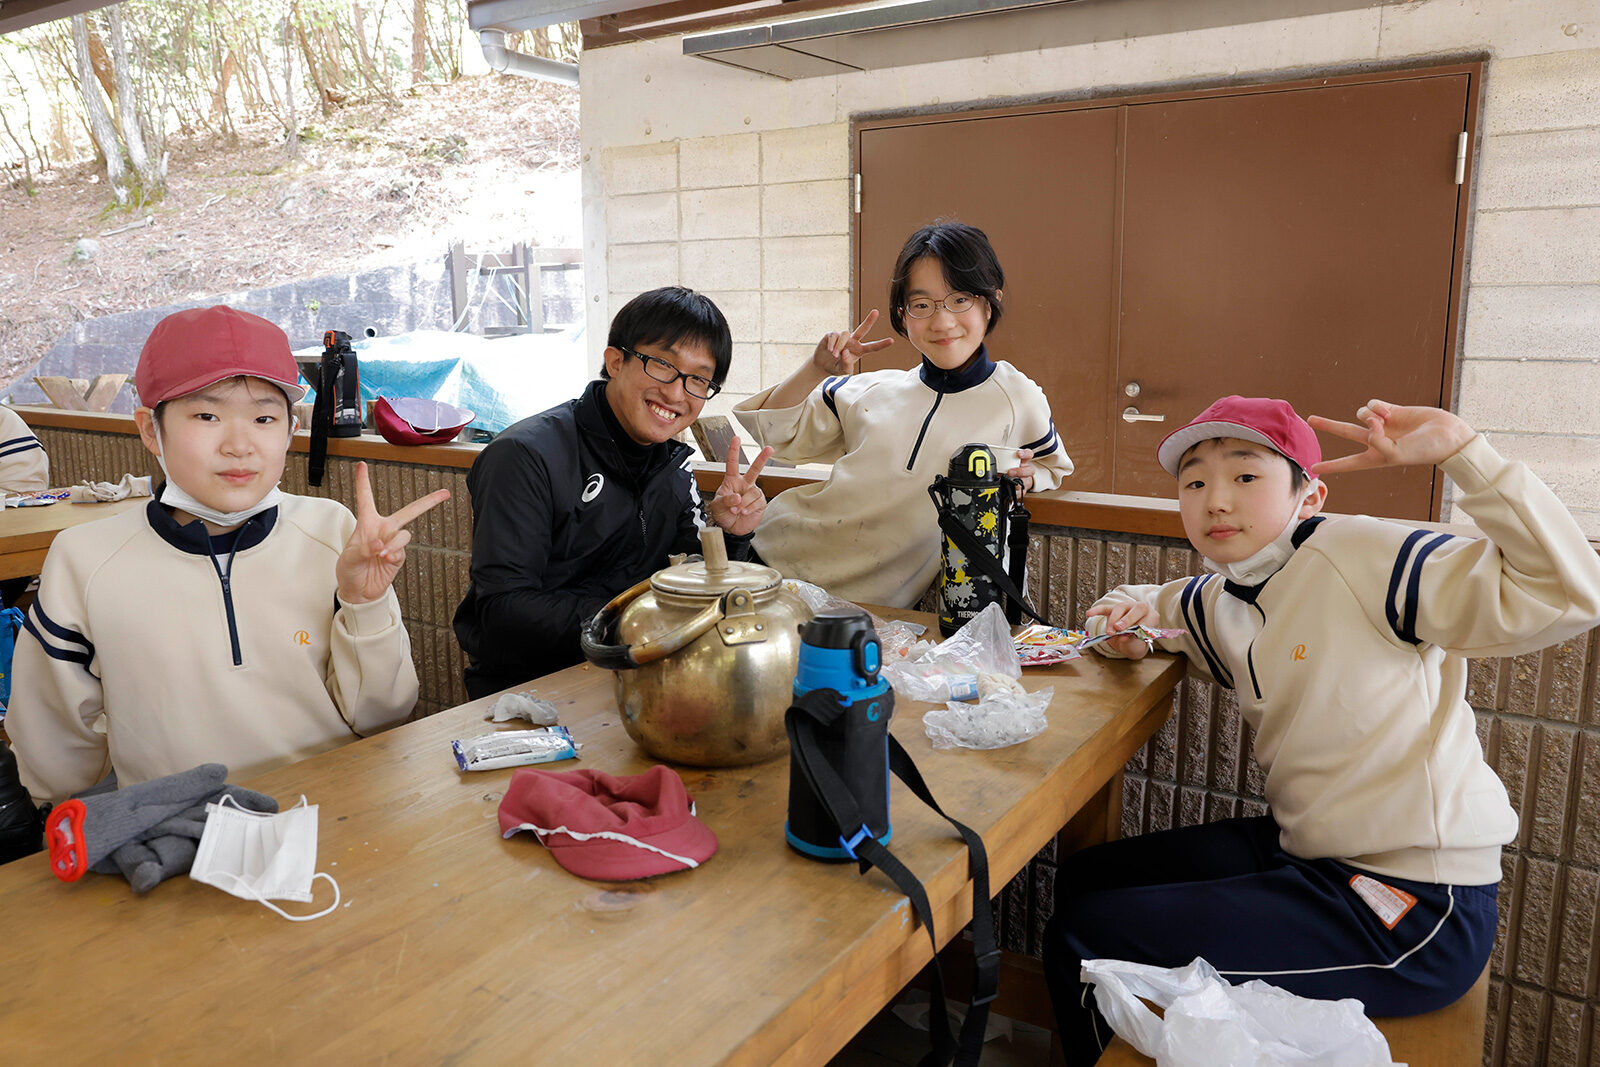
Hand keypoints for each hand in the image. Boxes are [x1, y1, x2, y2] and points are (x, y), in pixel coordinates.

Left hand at [336, 461, 450, 604]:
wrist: (359, 591)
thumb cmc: (349, 570)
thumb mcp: (349, 557)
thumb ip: (364, 548)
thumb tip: (380, 544)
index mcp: (367, 523)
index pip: (366, 499)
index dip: (363, 481)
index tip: (361, 465)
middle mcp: (384, 529)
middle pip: (409, 511)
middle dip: (428, 502)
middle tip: (445, 493)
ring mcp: (394, 543)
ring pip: (404, 534)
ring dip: (394, 544)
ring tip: (382, 554)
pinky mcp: (400, 556)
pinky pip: (402, 551)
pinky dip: (394, 555)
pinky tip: (386, 560)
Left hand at [709, 436, 771, 537]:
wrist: (731, 529)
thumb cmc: (722, 514)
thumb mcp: (718, 506)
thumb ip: (726, 500)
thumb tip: (738, 497)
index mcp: (732, 481)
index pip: (732, 464)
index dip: (734, 451)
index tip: (736, 438)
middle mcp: (744, 484)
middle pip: (755, 469)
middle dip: (762, 458)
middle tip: (770, 448)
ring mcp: (753, 493)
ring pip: (753, 492)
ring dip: (743, 503)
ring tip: (736, 510)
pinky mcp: (760, 503)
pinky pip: (757, 502)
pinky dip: (749, 508)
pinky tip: (745, 512)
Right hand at [812, 309, 894, 375]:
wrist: (822, 365)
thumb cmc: (835, 367)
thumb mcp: (843, 371)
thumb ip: (847, 364)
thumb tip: (846, 352)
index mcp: (859, 351)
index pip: (872, 347)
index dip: (881, 344)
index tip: (892, 340)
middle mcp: (853, 341)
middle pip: (862, 329)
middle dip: (869, 321)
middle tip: (876, 312)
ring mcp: (843, 337)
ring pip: (845, 334)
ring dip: (840, 345)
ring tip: (834, 355)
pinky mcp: (832, 334)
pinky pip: (834, 335)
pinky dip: (832, 344)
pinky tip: (829, 350)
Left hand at [1005, 447, 1036, 497]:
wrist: (1013, 481)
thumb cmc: (1009, 469)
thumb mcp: (1006, 463)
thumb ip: (1000, 461)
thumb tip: (990, 462)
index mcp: (1023, 461)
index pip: (1029, 455)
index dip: (1025, 454)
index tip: (1018, 454)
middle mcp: (1027, 471)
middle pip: (1030, 470)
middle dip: (1020, 471)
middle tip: (1009, 472)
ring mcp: (1026, 481)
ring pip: (1027, 482)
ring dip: (1018, 482)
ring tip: (1009, 482)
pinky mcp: (1023, 490)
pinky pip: (1021, 492)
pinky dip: (1016, 492)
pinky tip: (1011, 491)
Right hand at [1086, 600, 1160, 659]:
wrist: (1131, 640)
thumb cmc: (1136, 640)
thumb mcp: (1138, 643)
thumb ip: (1133, 638)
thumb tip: (1123, 636)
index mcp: (1152, 616)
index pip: (1146, 618)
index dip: (1137, 627)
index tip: (1126, 636)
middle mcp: (1141, 608)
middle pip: (1135, 609)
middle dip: (1125, 619)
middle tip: (1117, 629)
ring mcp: (1127, 606)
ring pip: (1119, 608)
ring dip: (1112, 620)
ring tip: (1109, 633)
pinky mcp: (1114, 608)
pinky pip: (1105, 608)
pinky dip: (1097, 610)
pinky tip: (1089, 613)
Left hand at [1307, 399, 1475, 477]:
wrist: (1446, 435)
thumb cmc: (1423, 450)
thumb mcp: (1396, 454)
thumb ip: (1377, 442)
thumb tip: (1367, 425)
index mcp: (1374, 457)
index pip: (1348, 462)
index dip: (1331, 466)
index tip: (1313, 469)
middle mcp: (1375, 440)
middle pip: (1345, 431)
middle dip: (1328, 425)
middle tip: (1310, 419)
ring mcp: (1383, 424)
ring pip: (1361, 414)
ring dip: (1368, 416)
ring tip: (1383, 422)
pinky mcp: (1391, 409)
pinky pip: (1373, 404)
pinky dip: (1378, 408)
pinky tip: (1389, 413)